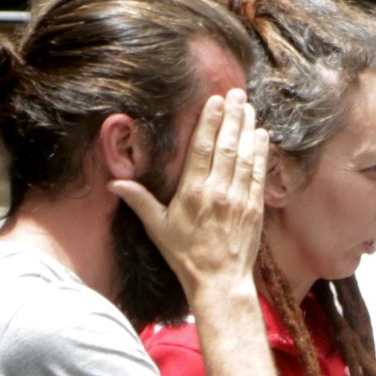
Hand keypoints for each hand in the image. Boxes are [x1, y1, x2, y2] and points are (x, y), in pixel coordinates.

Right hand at [113, 89, 268, 302]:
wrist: (219, 282)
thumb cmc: (185, 256)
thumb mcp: (157, 228)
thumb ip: (139, 201)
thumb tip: (113, 184)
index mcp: (192, 192)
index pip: (202, 148)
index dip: (209, 122)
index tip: (215, 101)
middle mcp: (218, 192)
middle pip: (226, 146)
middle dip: (232, 117)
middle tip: (236, 93)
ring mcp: (239, 200)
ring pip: (245, 156)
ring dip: (247, 129)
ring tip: (248, 107)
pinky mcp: (255, 209)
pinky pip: (258, 175)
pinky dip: (261, 154)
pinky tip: (262, 136)